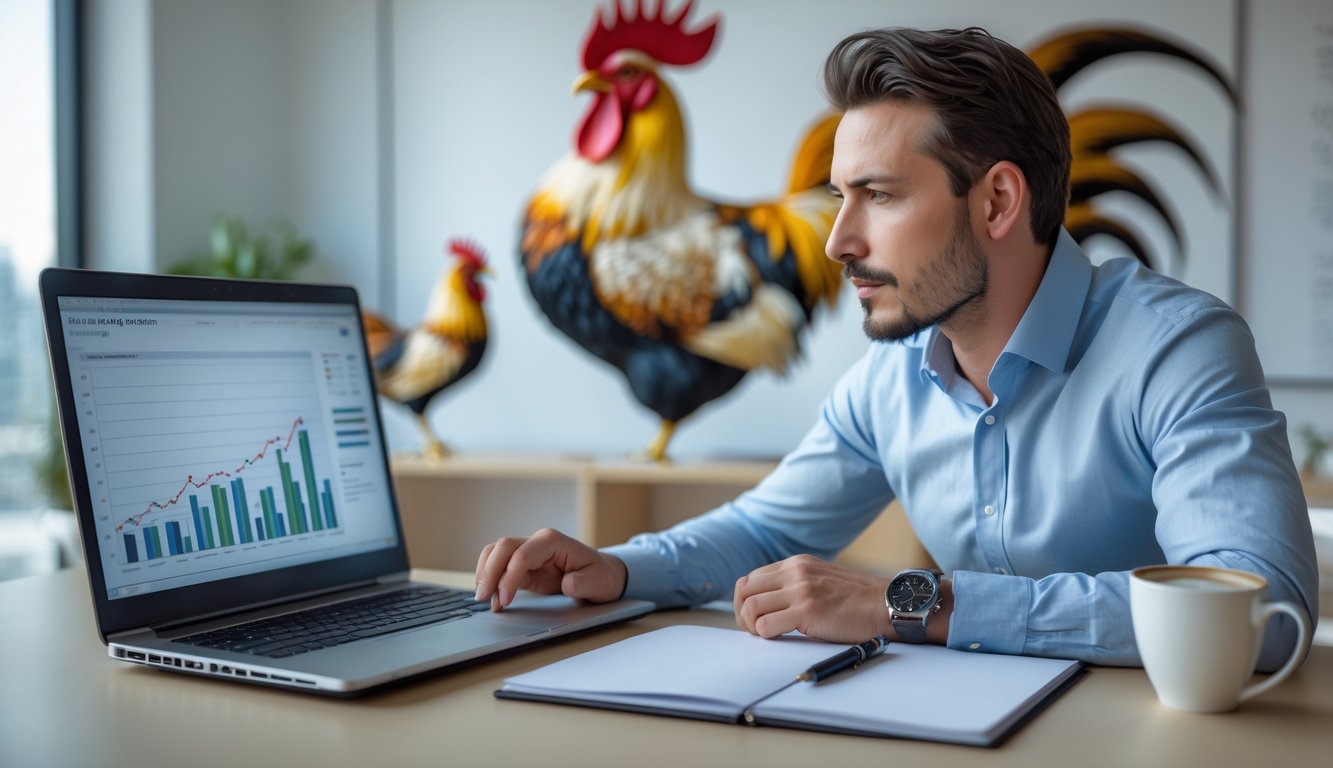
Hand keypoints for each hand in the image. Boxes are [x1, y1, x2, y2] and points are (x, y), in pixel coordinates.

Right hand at [474, 528, 627, 610]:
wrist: (602, 575)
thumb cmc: (601, 575)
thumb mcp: (600, 581)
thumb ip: (584, 583)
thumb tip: (567, 584)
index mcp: (553, 541)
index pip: (522, 554)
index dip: (509, 577)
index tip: (505, 599)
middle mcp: (537, 542)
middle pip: (502, 548)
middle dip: (489, 573)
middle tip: (484, 599)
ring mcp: (528, 552)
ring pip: (495, 554)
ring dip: (485, 574)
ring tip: (485, 600)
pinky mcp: (523, 566)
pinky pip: (499, 567)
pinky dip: (491, 580)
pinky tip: (492, 599)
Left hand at [733, 555, 890, 642]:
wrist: (886, 605)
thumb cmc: (857, 600)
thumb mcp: (821, 580)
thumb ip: (796, 584)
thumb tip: (767, 604)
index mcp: (796, 563)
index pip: (751, 578)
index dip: (745, 601)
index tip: (753, 618)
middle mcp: (795, 571)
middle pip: (744, 590)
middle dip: (742, 614)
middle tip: (753, 630)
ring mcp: (800, 589)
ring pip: (751, 607)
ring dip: (752, 627)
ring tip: (766, 636)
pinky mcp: (807, 609)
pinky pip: (766, 626)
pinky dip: (766, 636)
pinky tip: (779, 638)